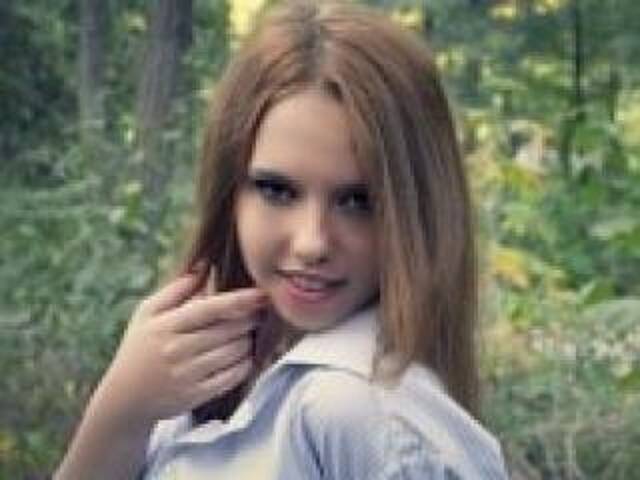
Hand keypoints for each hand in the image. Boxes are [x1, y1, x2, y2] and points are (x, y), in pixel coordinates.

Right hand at [94, 271, 266, 424]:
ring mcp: (188, 375)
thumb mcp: (146, 313)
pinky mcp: (196, 395)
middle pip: (229, 330)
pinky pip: (233, 376)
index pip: (211, 309)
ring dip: (248, 341)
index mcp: (167, 326)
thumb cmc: (140, 347)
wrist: (124, 398)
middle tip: (255, 314)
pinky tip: (242, 356)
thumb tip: (204, 265)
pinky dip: (245, 364)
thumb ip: (176, 289)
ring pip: (235, 352)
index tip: (261, 294)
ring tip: (245, 334)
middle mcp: (178, 350)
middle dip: (249, 320)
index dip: (240, 300)